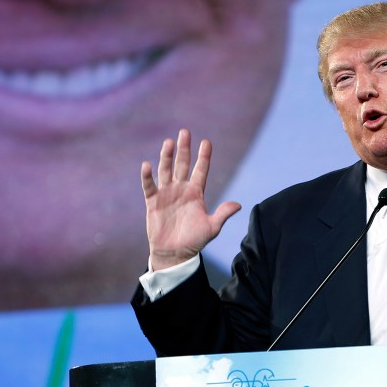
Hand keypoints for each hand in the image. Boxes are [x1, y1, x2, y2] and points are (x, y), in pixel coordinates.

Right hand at [141, 129, 240, 271]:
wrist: (174, 254)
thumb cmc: (194, 241)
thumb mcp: (211, 228)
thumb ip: (223, 214)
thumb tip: (239, 205)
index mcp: (196, 193)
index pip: (201, 170)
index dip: (204, 156)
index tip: (207, 142)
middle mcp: (181, 189)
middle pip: (183, 164)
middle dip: (184, 149)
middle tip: (185, 132)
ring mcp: (167, 194)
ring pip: (166, 170)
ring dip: (166, 156)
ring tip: (169, 142)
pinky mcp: (153, 202)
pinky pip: (150, 186)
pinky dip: (147, 176)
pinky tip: (147, 165)